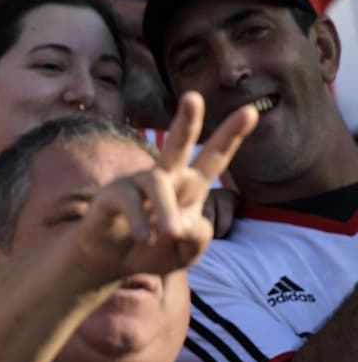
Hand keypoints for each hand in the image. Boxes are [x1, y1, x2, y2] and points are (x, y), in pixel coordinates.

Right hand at [75, 93, 257, 281]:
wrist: (111, 263)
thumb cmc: (153, 251)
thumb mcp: (187, 252)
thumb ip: (199, 238)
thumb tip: (185, 223)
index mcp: (189, 187)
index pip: (213, 159)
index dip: (231, 136)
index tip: (250, 111)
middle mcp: (164, 177)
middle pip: (177, 145)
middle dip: (186, 121)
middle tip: (193, 97)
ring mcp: (136, 183)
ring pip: (157, 182)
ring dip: (167, 209)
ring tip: (171, 234)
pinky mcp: (113, 194)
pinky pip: (129, 200)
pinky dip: (140, 221)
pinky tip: (144, 238)